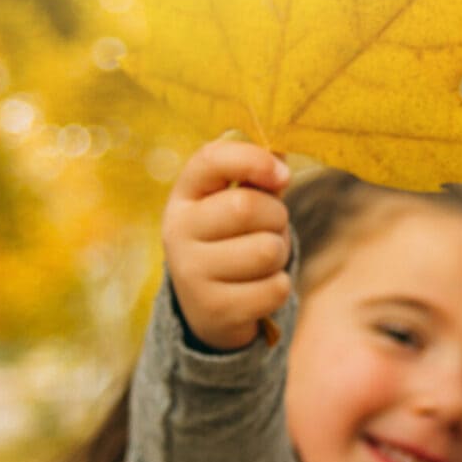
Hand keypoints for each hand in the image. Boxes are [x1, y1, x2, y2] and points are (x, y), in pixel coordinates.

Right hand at [162, 139, 292, 351]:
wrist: (212, 306)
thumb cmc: (235, 239)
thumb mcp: (240, 202)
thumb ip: (259, 175)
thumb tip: (281, 151)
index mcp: (185, 195)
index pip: (211, 159)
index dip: (253, 160)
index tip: (283, 176)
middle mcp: (177, 231)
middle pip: (247, 207)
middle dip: (277, 218)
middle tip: (270, 230)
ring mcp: (190, 272)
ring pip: (267, 250)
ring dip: (280, 255)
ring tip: (262, 261)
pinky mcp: (212, 310)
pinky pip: (275, 289)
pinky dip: (279, 288)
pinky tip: (257, 290)